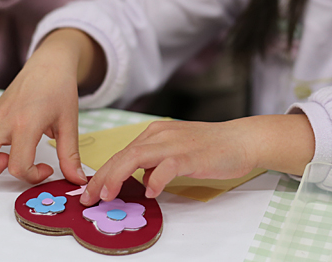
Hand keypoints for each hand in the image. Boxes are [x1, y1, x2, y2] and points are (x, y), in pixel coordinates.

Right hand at [0, 28, 105, 184]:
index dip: (32, 176)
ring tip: (0, 150)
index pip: (16, 166)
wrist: (51, 64)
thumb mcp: (70, 124)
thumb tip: (78, 181)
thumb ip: (70, 156)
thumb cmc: (61, 90)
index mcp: (26, 125)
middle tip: (14, 161)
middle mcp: (4, 120)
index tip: (45, 168)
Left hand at [79, 114, 315, 205]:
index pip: (122, 153)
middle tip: (89, 198)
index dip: (103, 173)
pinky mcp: (190, 155)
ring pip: (136, 157)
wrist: (242, 140)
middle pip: (123, 155)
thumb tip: (141, 179)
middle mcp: (161, 134)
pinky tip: (151, 192)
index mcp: (156, 133)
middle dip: (102, 177)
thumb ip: (156, 162)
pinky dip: (155, 180)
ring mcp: (175, 144)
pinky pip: (166, 167)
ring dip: (117, 177)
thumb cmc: (211, 148)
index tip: (90, 191)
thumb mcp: (176, 152)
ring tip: (107, 195)